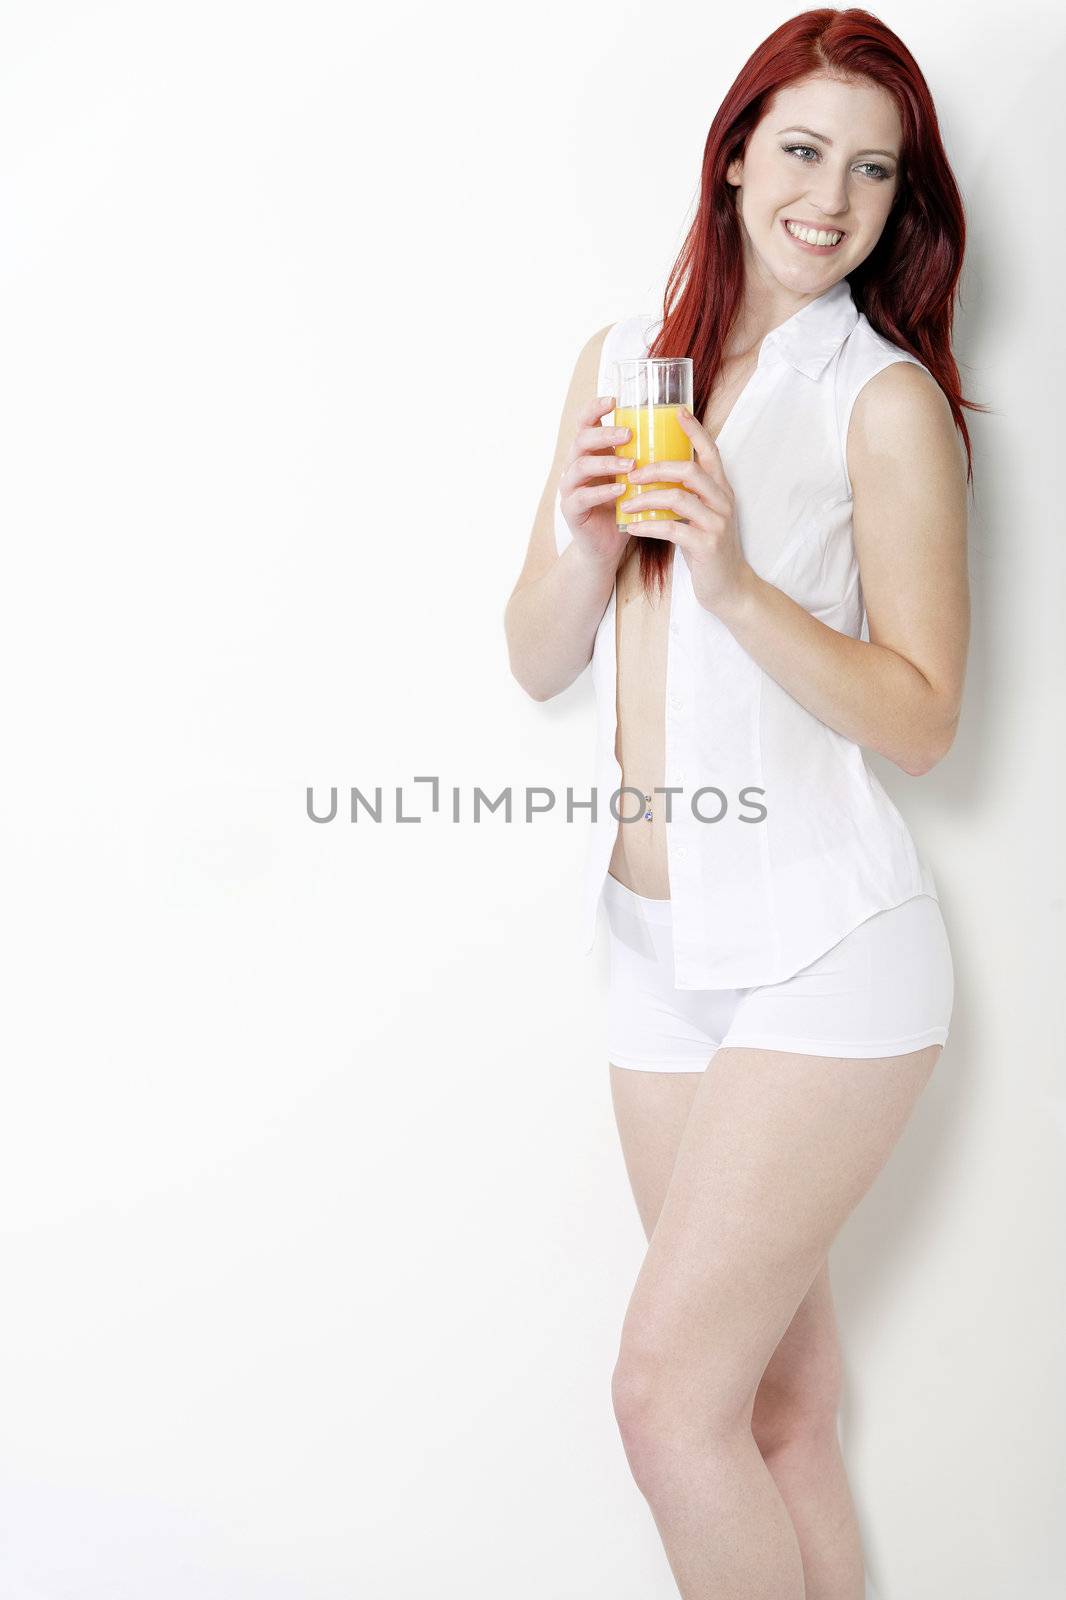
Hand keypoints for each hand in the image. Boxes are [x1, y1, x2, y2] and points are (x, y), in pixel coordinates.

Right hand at [558, 394, 634, 566]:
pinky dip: (602, 491)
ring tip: (630, 464)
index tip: (614, 400)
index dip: (595, 408)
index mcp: (592, 452)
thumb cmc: (626, 506)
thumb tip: (682, 427)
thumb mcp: (635, 476)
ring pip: (580, 466)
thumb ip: (645, 454)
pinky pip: (582, 496)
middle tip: (628, 434)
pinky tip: (621, 490)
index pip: (586, 422)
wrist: (608, 546)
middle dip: (605, 434)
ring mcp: (570, 487)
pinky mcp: (571, 509)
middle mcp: (577, 465)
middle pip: (581, 439)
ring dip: (606, 462)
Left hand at [624, 406, 753, 617]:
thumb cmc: (708, 548)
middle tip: (631, 472)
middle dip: (656, 467)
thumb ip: (688, 494)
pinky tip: (633, 527)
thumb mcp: (702, 516)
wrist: (729, 587)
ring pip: (679, 497)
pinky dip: (649, 526)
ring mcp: (717, 523)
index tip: (676, 412)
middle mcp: (723, 501)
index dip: (694, 430)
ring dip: (647, 498)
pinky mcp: (707, 545)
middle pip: (689, 470)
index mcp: (722, 489)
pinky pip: (673, 529)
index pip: (710, 451)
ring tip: (626, 502)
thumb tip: (658, 474)